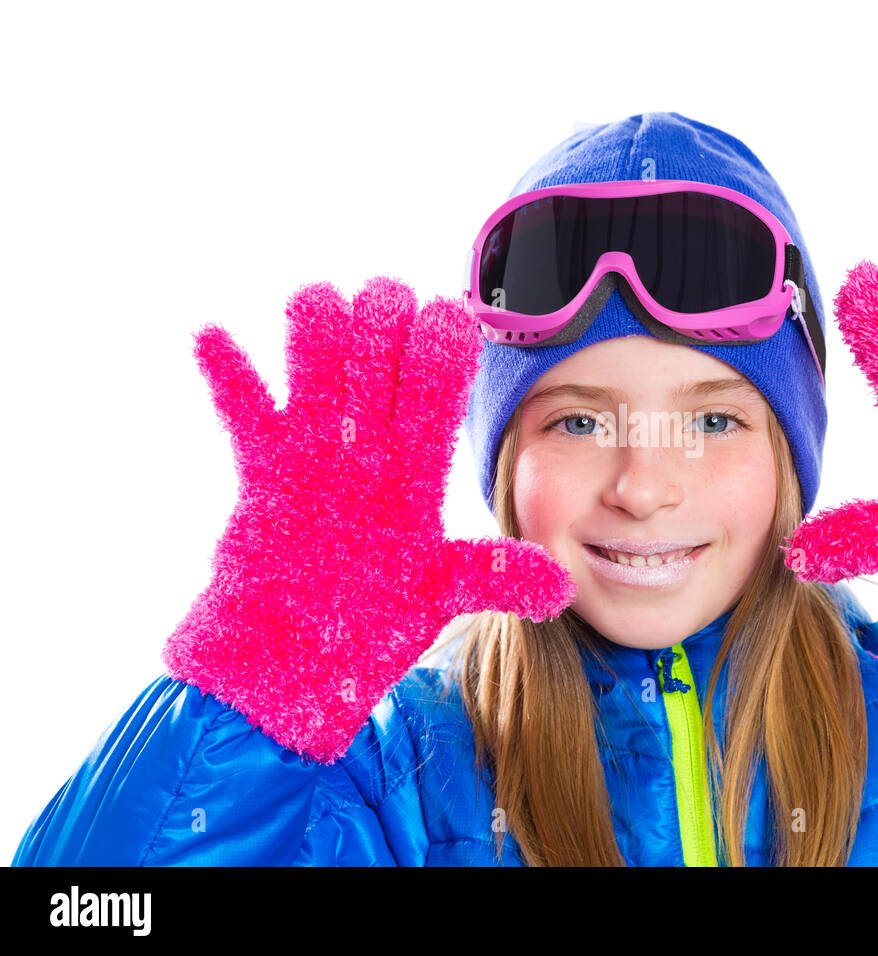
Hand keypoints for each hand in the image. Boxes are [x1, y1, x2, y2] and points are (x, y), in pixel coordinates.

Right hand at [164, 276, 575, 761]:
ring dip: (316, 331)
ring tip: (320, 299)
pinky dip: (226, 376)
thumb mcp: (438, 597)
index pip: (434, 395)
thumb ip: (495, 578)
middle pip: (377, 365)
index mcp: (414, 474)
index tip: (449, 314)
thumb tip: (563, 588)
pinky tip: (211, 335)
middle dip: (383, 323)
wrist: (293, 672)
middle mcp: (366, 453)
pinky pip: (242, 415)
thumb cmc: (367, 634)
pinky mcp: (262, 475)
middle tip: (387, 297)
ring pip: (316, 372)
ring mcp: (313, 459)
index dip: (442, 352)